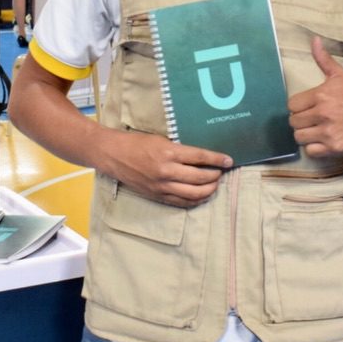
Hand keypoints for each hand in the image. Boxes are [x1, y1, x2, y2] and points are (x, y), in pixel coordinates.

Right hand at [99, 127, 231, 207]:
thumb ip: (179, 149)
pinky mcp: (157, 196)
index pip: (200, 157)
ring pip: (194, 193)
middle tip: (221, 171)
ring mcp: (162, 186)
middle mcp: (167, 171)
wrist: (113, 155)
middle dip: (216, 175)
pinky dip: (195, 200)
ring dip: (209, 189)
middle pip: (201, 178)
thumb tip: (201, 155)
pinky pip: (182, 202)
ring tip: (214, 183)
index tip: (229, 160)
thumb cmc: (136, 143)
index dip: (217, 159)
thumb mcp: (160, 139)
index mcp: (168, 153)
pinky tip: (201, 195)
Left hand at [288, 36, 342, 158]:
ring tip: (316, 129)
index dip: (298, 106)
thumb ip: (323, 60)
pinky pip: (310, 151)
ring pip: (299, 137)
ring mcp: (328, 131)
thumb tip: (314, 40)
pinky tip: (322, 140)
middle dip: (300, 120)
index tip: (308, 107)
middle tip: (312, 118)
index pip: (292, 105)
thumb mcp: (339, 76)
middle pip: (293, 122)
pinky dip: (314, 148)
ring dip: (305, 134)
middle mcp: (323, 113)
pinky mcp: (333, 147)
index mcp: (321, 95)